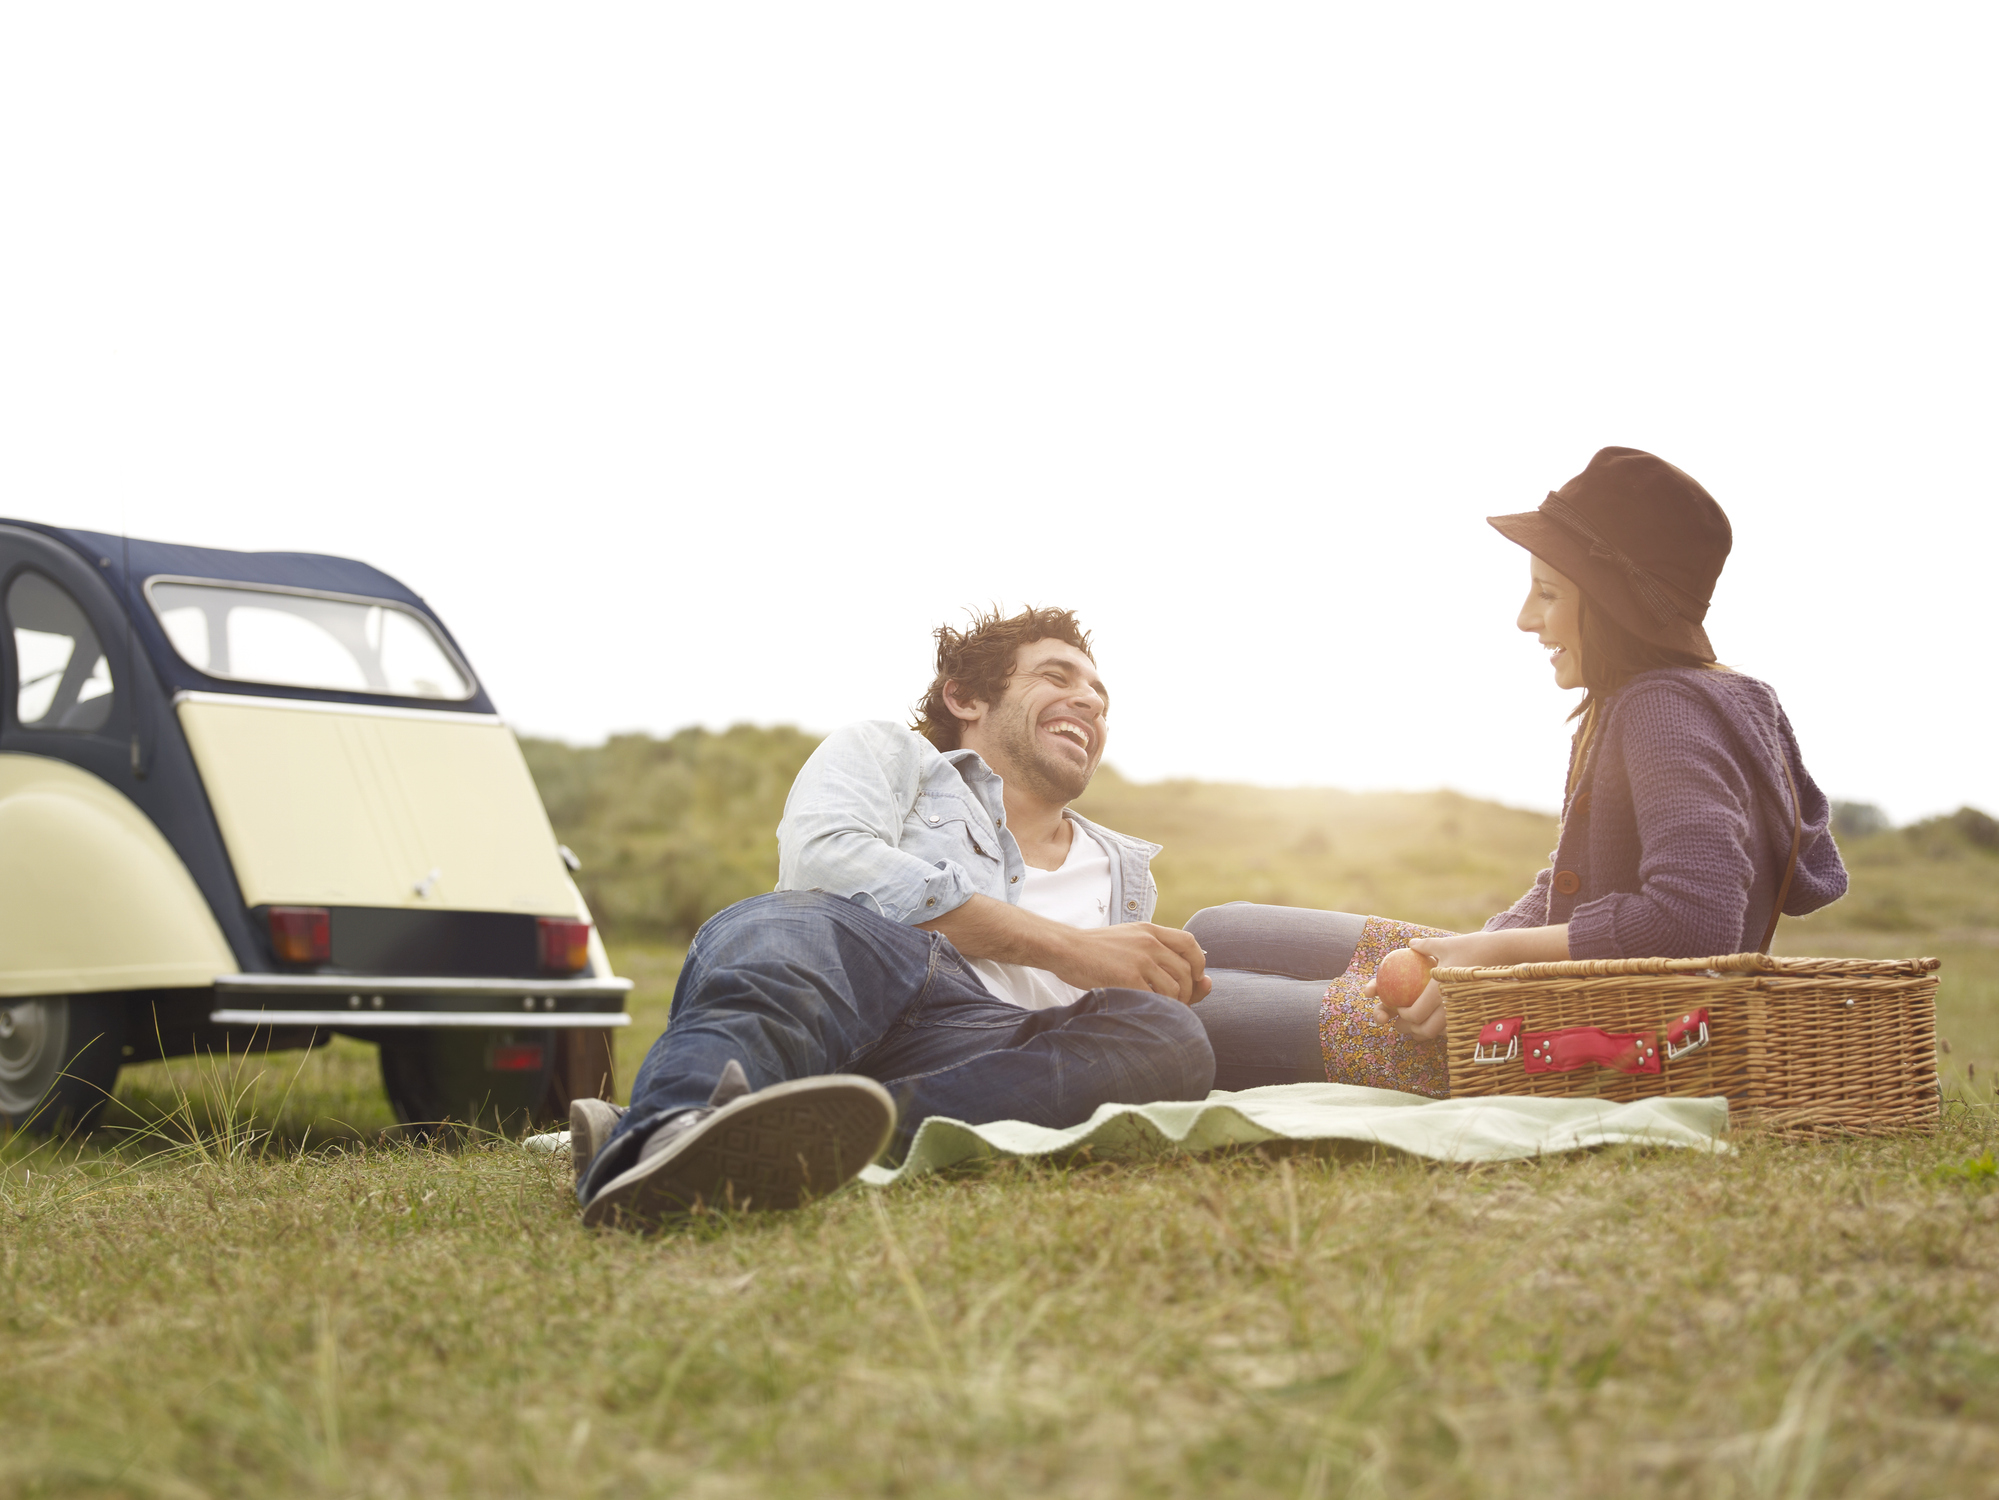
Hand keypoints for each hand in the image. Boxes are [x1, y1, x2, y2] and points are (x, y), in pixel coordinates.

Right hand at [1052, 923, 1211, 1005]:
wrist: (1066, 949)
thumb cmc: (1096, 951)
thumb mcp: (1129, 940)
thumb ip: (1159, 952)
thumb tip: (1203, 980)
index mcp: (1150, 930)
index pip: (1190, 943)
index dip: (1199, 964)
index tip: (1194, 978)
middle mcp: (1149, 942)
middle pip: (1187, 971)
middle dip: (1188, 992)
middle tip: (1177, 1003)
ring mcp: (1140, 960)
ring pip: (1175, 988)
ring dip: (1174, 1004)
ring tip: (1161, 1008)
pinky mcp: (1128, 977)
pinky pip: (1156, 999)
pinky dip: (1157, 1009)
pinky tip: (1146, 1009)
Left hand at [1362, 931, 1528, 1039]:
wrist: (1505, 953)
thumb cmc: (1473, 946)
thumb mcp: (1446, 944)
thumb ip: (1425, 946)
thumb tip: (1410, 944)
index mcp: (1439, 989)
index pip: (1415, 1013)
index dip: (1403, 1016)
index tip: (1399, 1009)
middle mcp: (1450, 1004)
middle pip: (1425, 1030)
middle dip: (1411, 1030)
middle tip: (1402, 1024)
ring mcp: (1464, 1010)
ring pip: (1440, 1033)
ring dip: (1425, 1032)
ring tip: (1417, 1025)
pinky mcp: (1474, 1012)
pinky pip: (1454, 1028)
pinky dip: (1442, 1030)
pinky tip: (1437, 1022)